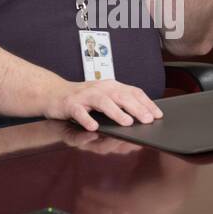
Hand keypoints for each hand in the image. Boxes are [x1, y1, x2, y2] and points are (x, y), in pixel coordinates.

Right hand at [46, 79, 163, 131]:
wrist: (54, 93)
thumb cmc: (83, 99)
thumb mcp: (104, 98)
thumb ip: (120, 105)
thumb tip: (141, 117)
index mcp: (111, 86)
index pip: (133, 92)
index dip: (147, 103)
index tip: (158, 115)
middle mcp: (100, 88)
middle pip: (121, 96)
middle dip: (136, 108)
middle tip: (148, 120)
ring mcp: (85, 96)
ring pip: (103, 102)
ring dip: (116, 112)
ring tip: (127, 122)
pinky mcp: (71, 105)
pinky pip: (80, 112)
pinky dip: (87, 119)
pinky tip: (94, 127)